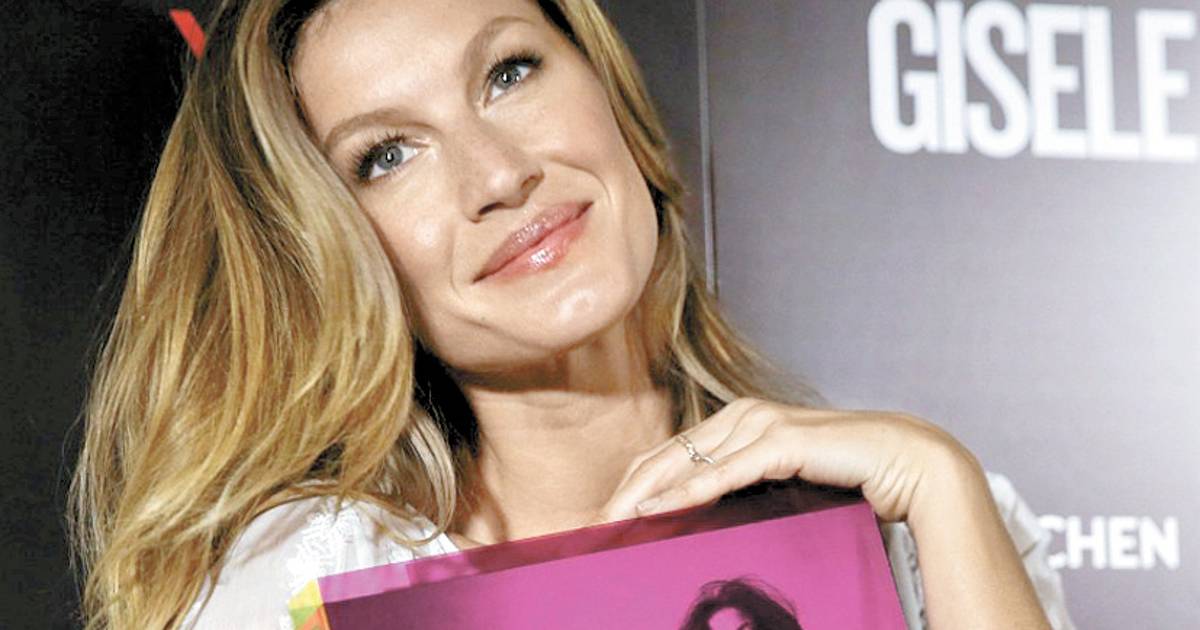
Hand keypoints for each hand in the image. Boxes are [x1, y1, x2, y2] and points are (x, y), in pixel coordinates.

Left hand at [595, 397, 984, 523]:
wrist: (906, 463)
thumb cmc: (846, 475)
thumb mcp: (780, 482)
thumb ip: (742, 489)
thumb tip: (698, 519)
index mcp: (736, 421)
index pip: (667, 456)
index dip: (630, 487)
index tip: (602, 521)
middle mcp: (741, 414)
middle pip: (664, 457)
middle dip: (624, 494)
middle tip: (591, 530)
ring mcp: (760, 423)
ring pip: (685, 462)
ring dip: (644, 495)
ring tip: (613, 525)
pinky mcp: (782, 439)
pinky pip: (725, 471)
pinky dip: (690, 491)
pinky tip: (660, 510)